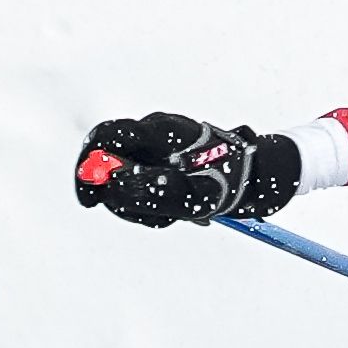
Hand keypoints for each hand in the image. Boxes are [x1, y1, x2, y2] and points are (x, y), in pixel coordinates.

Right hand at [73, 112, 296, 226]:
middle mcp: (153, 133)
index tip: (89, 198)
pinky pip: (140, 184)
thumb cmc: (229, 181)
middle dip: (118, 195)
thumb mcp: (191, 194)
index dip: (88, 165)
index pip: (106, 136)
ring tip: (173, 215)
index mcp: (160, 131)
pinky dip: (151, 204)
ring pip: (124, 177)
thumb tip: (108, 184)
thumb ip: (148, 189)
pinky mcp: (161, 161)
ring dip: (139, 204)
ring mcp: (157, 147)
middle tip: (144, 216)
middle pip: (109, 161)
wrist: (259, 176)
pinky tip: (176, 210)